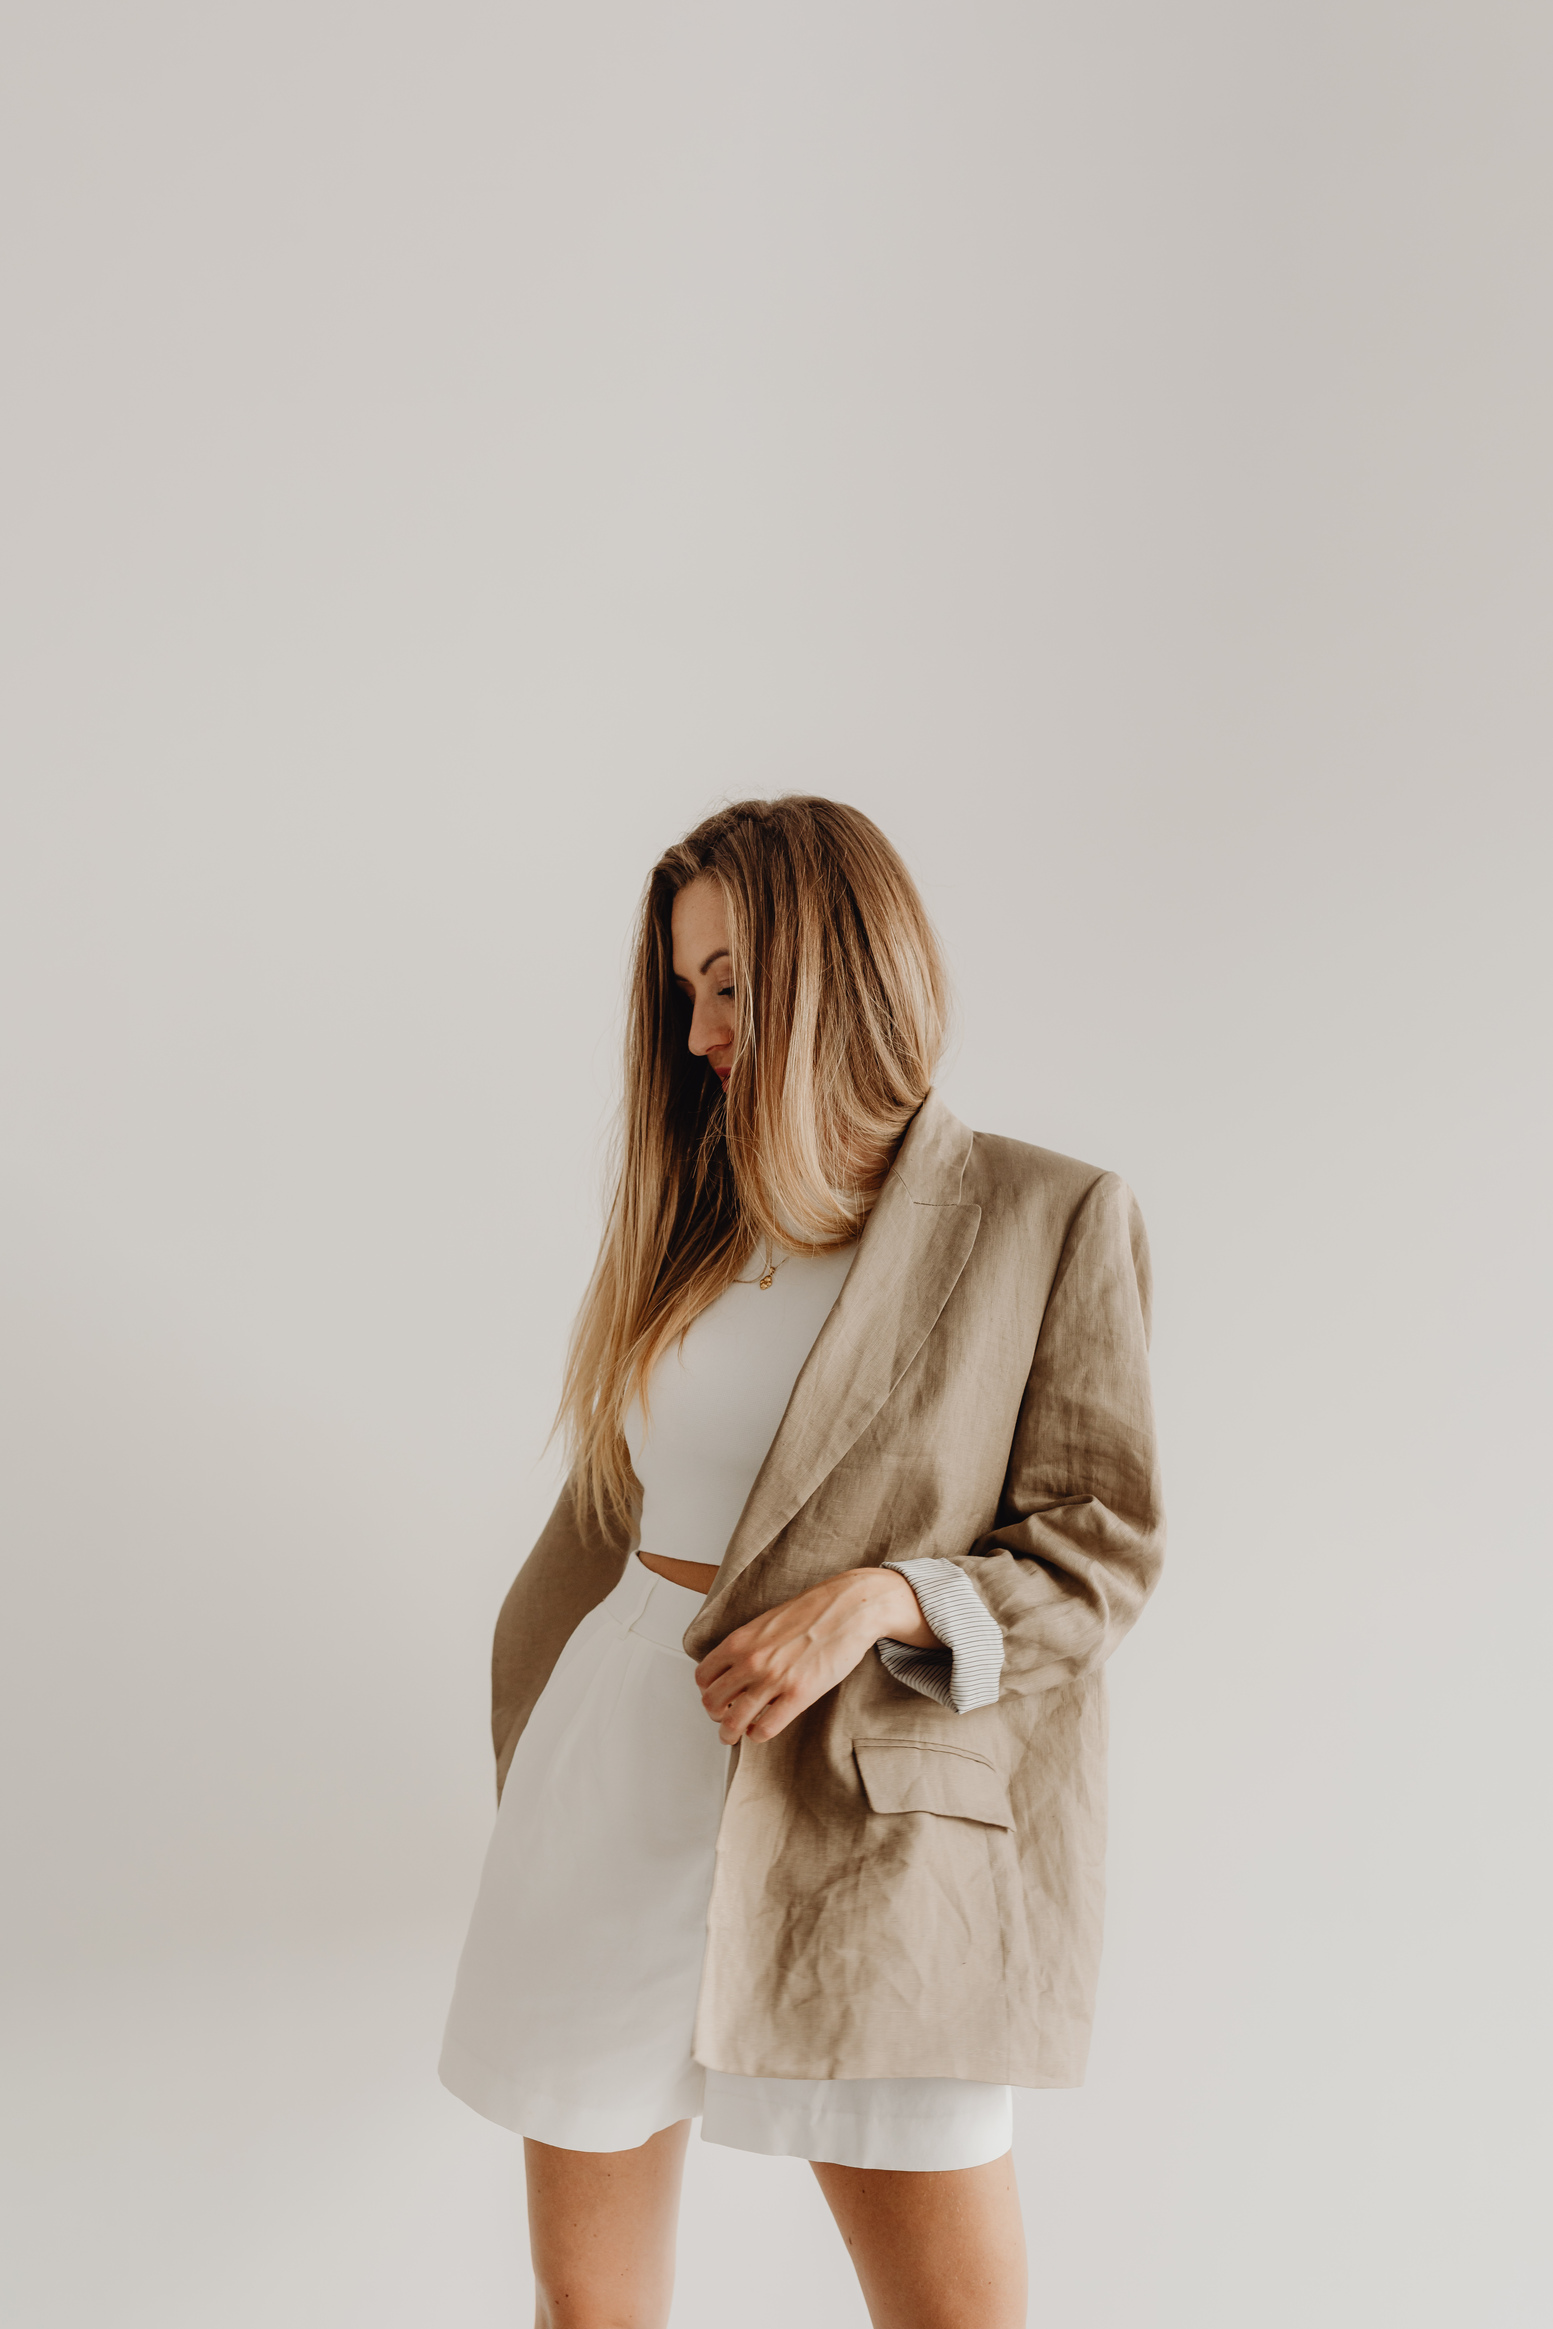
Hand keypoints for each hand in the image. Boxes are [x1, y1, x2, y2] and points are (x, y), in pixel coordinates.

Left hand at [693, 1567, 934, 1744]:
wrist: (848, 1609)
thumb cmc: (812, 1612)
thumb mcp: (766, 1623)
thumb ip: (747, 1646)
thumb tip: (734, 1668)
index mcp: (740, 1641)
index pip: (704, 1676)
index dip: (707, 1691)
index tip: (716, 1697)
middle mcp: (751, 1661)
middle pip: (712, 1702)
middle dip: (715, 1716)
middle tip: (722, 1720)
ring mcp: (773, 1679)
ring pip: (733, 1721)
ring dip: (729, 1733)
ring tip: (734, 1736)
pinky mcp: (798, 1694)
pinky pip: (765, 1728)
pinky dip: (758, 1735)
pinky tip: (762, 1730)